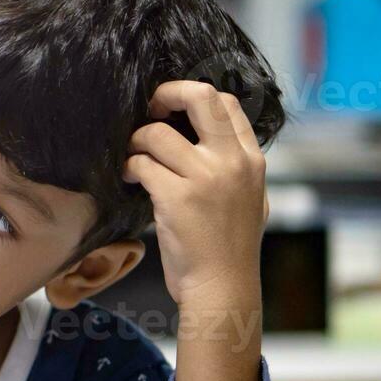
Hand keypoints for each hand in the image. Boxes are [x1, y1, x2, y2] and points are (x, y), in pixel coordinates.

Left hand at [122, 81, 267, 305]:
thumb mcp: (251, 199)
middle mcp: (232, 162)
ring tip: (134, 158)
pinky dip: (129, 167)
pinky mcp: (176, 198)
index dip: (194, 95)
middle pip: (199, 97)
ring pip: (157, 133)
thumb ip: (236, 166)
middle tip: (149, 111)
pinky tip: (130, 178)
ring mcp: (205, 178)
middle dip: (167, 94)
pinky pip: (142, 164)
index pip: (227, 103)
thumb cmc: (228, 248)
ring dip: (136, 142)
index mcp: (251, 160)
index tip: (172, 109)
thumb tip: (209, 138)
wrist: (222, 286)